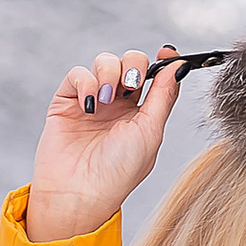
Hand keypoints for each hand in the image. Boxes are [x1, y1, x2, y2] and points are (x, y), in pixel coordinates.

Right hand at [23, 45, 185, 241]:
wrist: (79, 193)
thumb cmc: (118, 172)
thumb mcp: (151, 132)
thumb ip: (164, 95)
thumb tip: (179, 65)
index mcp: (142, 114)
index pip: (155, 76)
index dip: (162, 61)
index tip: (167, 53)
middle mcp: (118, 105)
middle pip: (131, 62)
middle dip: (134, 66)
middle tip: (131, 85)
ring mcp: (92, 101)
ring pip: (105, 62)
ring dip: (110, 72)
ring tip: (107, 97)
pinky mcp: (66, 102)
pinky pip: (77, 74)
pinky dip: (85, 82)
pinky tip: (89, 104)